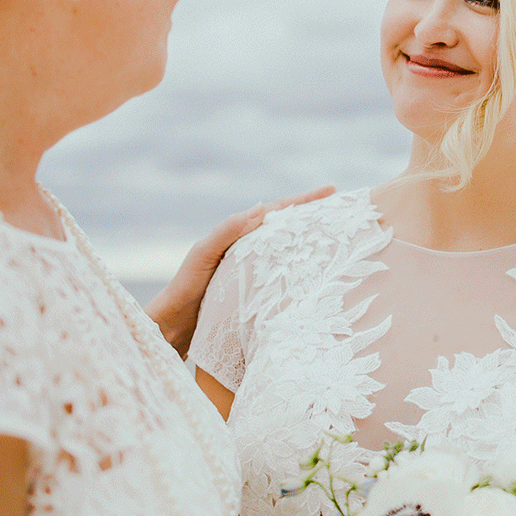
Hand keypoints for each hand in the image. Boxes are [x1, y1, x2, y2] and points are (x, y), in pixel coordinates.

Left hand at [146, 185, 334, 356]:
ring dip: (310, 243)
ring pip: (287, 252)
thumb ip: (229, 231)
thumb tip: (261, 207)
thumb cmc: (185, 287)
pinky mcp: (254, 294)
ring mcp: (252, 272)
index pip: (277, 211)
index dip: (304, 201)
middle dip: (313, 216)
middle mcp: (248, 250)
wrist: (172, 326)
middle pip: (287, 228)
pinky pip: (284, 277)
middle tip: (342, 210)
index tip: (332, 189)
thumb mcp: (204, 253)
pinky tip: (315, 276)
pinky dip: (300, 271)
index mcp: (237, 235)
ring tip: (337, 239)